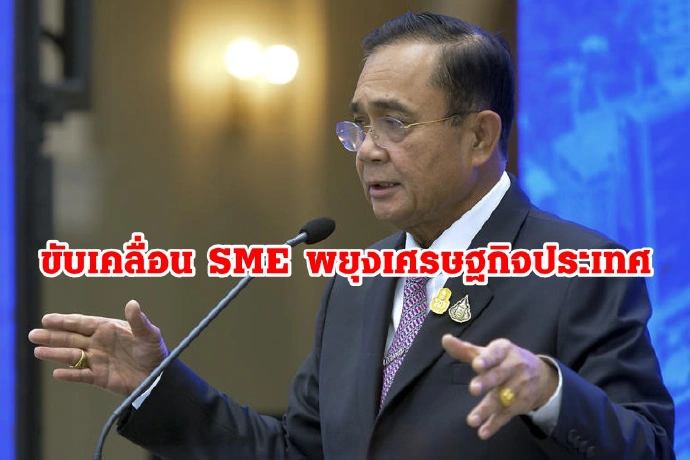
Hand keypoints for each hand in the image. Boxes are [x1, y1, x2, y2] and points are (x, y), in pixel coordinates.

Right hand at [28, 300, 167, 396]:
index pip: (82, 323)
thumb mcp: (149, 334)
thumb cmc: (154, 351)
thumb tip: (132, 303)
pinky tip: (57, 373)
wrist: (158, 376)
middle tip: (33, 334)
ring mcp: (97, 360)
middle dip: (52, 336)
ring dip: (55, 353)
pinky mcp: (99, 377)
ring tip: (38, 351)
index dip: (65, 321)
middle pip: (71, 338)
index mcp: (108, 329)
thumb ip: (138, 321)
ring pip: (72, 356)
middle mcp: (99, 343)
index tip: (47, 319)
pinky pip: (81, 375)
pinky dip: (70, 375)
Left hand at [442, 335, 557, 439]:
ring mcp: (518, 388)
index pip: (495, 354)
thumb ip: (465, 349)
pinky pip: (505, 415)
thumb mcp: (489, 352)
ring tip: (471, 421)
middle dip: (486, 382)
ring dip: (486, 409)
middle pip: (498, 376)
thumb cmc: (506, 360)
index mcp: (504, 351)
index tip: (477, 365)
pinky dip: (494, 424)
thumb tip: (445, 340)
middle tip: (473, 389)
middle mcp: (513, 368)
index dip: (487, 359)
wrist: (543, 376)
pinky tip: (483, 432)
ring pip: (500, 399)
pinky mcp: (519, 405)